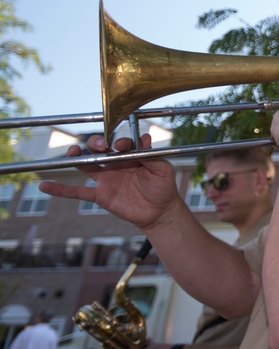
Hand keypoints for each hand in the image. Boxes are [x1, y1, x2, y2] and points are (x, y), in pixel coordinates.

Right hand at [37, 135, 182, 230]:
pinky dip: (61, 190)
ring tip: (72, 151)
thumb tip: (145, 136)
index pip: (120, 143)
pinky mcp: (100, 195)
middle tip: (100, 145)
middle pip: (99, 148)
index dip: (119, 142)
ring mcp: (106, 179)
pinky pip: (78, 192)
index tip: (120, 146)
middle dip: (96, 142)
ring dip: (77, 157)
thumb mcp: (162, 169)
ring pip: (86, 164)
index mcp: (131, 155)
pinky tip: (44, 186)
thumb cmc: (163, 187)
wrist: (159, 211)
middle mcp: (115, 163)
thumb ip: (152, 155)